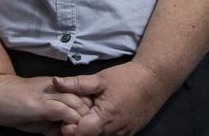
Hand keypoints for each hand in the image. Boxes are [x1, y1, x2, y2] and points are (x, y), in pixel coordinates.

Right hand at [0, 74, 92, 132]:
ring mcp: (47, 95)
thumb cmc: (16, 102)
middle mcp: (55, 88)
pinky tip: (66, 128)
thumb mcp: (40, 110)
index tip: (85, 126)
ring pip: (76, 103)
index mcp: (57, 88)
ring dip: (81, 120)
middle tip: (84, 131)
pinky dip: (69, 120)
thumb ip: (56, 117)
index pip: (83, 96)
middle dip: (88, 117)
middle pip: (84, 99)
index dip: (88, 112)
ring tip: (75, 131)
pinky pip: (62, 110)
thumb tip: (70, 129)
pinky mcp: (39, 104)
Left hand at [52, 61, 171, 135]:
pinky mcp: (126, 134)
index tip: (59, 117)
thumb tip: (55, 82)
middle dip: (75, 129)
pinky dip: (98, 129)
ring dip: (87, 129)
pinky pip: (108, 135)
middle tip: (63, 117)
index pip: (82, 133)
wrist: (153, 82)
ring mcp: (121, 135)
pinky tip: (92, 117)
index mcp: (105, 117)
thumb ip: (77, 83)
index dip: (68, 127)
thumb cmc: (126, 78)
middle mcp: (114, 132)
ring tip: (77, 116)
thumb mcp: (100, 78)